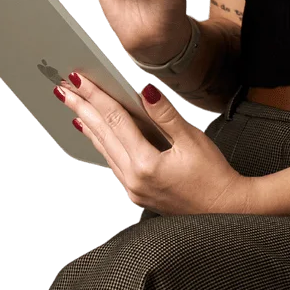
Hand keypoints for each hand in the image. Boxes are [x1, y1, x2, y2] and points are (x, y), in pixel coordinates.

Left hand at [55, 72, 254, 214]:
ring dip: (88, 126)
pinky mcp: (138, 193)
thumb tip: (146, 91)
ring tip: (74, 108)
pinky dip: (103, 144)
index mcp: (147, 164)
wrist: (226, 210)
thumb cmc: (215, 176)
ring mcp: (134, 189)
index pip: (115, 121)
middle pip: (102, 135)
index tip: (79, 79)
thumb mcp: (193, 140)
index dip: (96, 96)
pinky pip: (114, 164)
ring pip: (104, 150)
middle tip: (63, 89)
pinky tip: (96, 134)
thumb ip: (166, 115)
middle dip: (82, 109)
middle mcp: (134, 179)